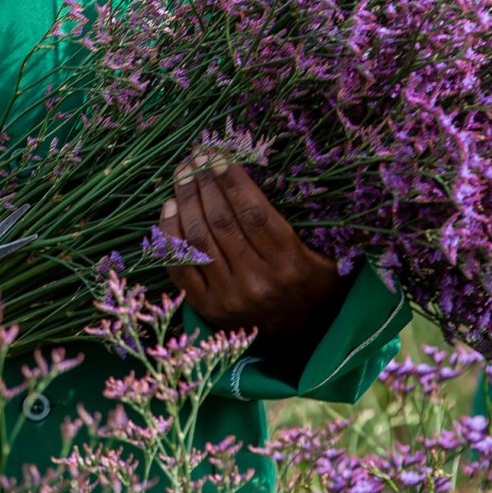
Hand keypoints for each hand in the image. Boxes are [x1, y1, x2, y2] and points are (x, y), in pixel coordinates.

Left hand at [161, 156, 347, 373]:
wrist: (300, 337)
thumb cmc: (311, 284)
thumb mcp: (322, 255)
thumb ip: (298, 223)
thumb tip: (266, 174)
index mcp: (290, 264)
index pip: (254, 213)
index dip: (233, 181)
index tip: (218, 154)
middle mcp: (258, 282)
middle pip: (222, 222)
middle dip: (205, 183)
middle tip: (196, 157)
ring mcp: (229, 297)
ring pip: (199, 239)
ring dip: (186, 201)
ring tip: (182, 174)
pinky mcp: (206, 308)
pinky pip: (179, 266)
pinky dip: (170, 235)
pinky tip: (169, 208)